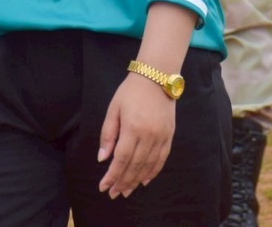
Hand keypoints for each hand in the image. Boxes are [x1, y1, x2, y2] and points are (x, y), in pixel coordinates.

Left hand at [97, 72, 176, 198]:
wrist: (156, 77)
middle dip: (123, 182)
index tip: (104, 187)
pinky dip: (153, 172)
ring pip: (148, 166)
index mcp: (132, 128)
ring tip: (127, 191)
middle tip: (114, 194)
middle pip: (134, 166)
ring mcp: (161, 136)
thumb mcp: (113, 109)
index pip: (121, 159)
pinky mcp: (169, 135)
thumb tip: (102, 159)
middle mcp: (149, 135)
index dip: (112, 176)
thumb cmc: (131, 91)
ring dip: (136, 181)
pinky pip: (162, 159)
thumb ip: (108, 135)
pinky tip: (145, 180)